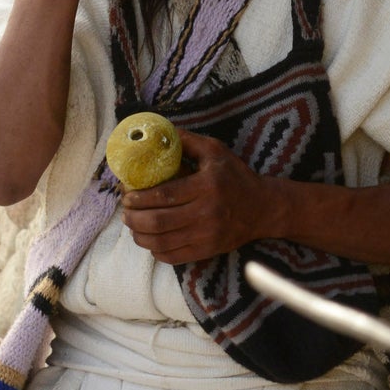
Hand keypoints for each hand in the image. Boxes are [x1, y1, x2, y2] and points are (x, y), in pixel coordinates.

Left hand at [121, 132, 279, 263]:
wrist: (263, 208)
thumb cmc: (236, 176)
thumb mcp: (215, 151)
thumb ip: (186, 141)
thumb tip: (157, 133)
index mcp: (206, 185)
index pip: (164, 195)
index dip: (140, 198)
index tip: (127, 195)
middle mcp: (207, 213)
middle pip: (158, 222)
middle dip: (134, 218)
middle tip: (125, 211)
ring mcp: (207, 235)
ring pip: (161, 242)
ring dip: (139, 235)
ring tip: (133, 226)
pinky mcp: (208, 251)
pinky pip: (173, 256)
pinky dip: (155, 251)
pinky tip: (150, 240)